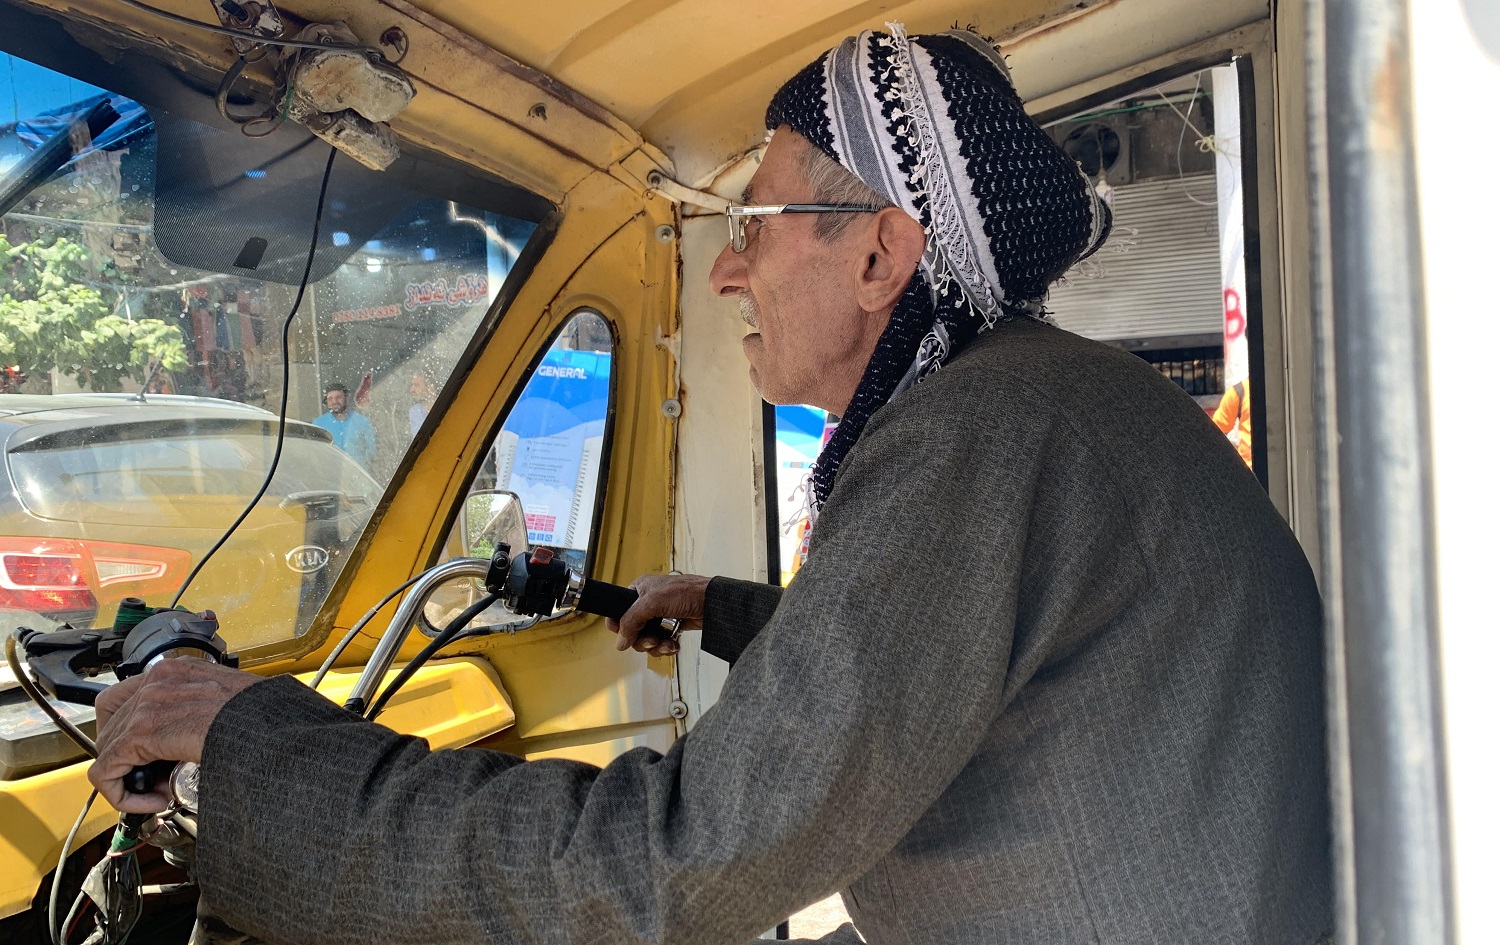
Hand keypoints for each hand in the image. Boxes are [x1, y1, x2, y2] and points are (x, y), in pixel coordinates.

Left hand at [88, 659, 261, 812]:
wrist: (274, 724)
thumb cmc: (264, 715)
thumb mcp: (225, 700)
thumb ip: (197, 710)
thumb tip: (185, 738)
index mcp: (178, 670)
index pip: (125, 696)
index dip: (128, 731)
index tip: (149, 754)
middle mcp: (158, 679)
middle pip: (110, 722)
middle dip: (126, 756)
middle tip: (155, 777)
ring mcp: (148, 702)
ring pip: (106, 748)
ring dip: (127, 776)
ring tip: (161, 791)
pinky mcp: (143, 731)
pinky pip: (107, 770)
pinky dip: (122, 793)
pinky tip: (155, 801)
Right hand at [607, 573, 710, 655]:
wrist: (714, 603)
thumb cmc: (688, 592)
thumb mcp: (652, 602)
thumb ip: (631, 621)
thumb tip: (620, 641)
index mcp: (640, 590)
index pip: (619, 611)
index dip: (620, 625)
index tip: (624, 635)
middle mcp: (648, 603)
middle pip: (632, 630)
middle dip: (642, 640)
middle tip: (652, 640)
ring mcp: (660, 617)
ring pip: (646, 640)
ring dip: (655, 646)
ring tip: (665, 643)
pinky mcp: (672, 627)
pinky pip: (660, 643)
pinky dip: (666, 647)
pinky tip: (673, 643)